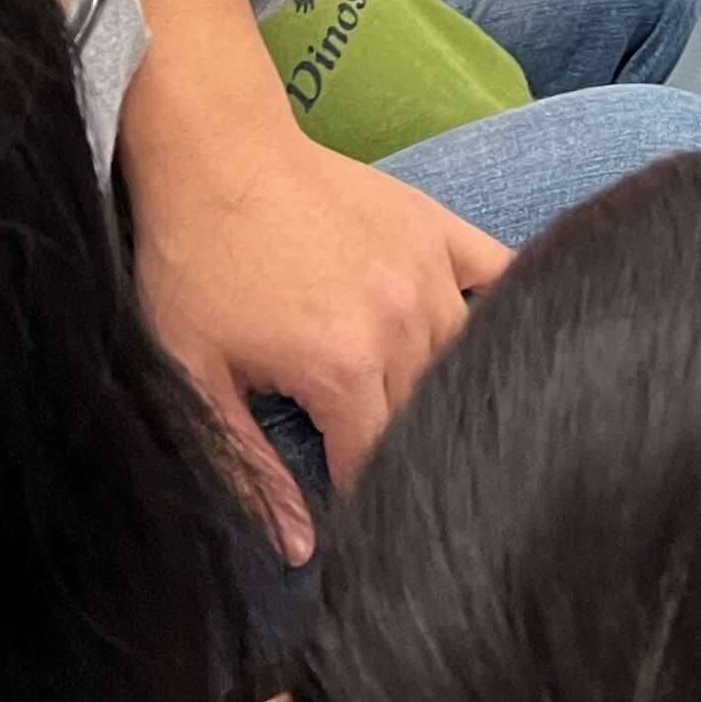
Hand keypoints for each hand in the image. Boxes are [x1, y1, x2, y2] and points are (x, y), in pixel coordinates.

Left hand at [128, 105, 510, 558]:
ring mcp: (431, 270)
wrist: (217, 151)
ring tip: (436, 419)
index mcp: (344, 369)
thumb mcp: (197, 379)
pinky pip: (499, 274)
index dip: (366, 503)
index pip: (379, 466)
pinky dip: (503, 309)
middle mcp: (405, 323)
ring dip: (449, 392)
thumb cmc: (196, 265)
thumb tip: (303, 549)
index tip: (354, 521)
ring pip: (467, 358)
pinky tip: (499, 338)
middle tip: (391, 472)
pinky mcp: (438, 229)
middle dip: (409, 452)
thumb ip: (252, 471)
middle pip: (429, 417)